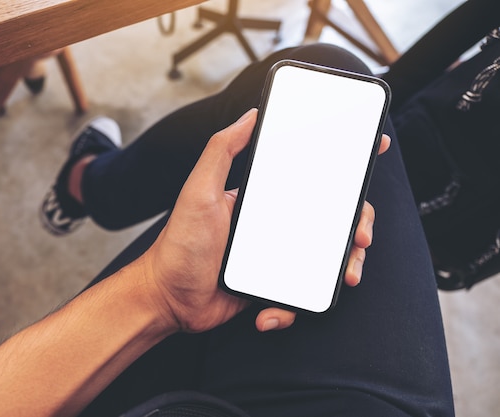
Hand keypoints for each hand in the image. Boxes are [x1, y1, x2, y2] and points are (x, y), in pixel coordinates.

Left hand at [142, 109, 390, 333]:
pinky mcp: (273, 289)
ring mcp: (277, 258)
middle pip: (332, 218)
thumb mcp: (199, 190)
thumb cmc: (179, 243)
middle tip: (360, 236)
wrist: (167, 298)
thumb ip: (221, 150)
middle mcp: (276, 225)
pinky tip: (267, 313)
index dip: (345, 167)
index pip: (311, 177)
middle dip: (358, 225)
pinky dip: (290, 309)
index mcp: (265, 199)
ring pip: (326, 259)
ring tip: (344, 277)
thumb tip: (250, 114)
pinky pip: (298, 297)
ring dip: (342, 268)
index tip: (373, 151)